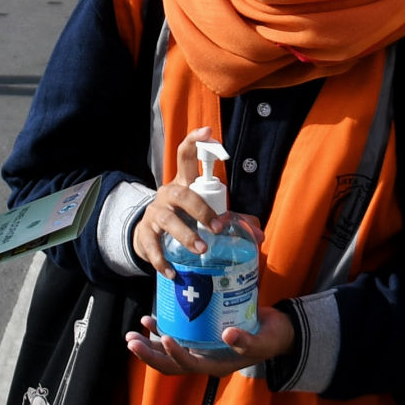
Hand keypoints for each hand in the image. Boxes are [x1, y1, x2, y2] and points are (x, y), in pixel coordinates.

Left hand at [128, 307, 294, 375]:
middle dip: (150, 355)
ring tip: (132, 335)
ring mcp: (201, 351)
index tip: (164, 338)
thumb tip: (228, 335)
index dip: (175, 355)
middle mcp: (204, 361)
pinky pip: (176, 339)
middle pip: (171, 365)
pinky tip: (150, 321)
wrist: (276, 332)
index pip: (190, 364)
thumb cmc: (271, 338)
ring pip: (169, 355)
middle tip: (131, 341)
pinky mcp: (200, 339)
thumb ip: (246, 341)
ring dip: (149, 346)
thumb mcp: (263, 341)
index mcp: (217, 365)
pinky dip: (162, 331)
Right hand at [130, 131, 224, 272]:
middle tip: (216, 227)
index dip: (195, 142)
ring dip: (185, 235)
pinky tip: (174, 272)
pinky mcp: (145, 234)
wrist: (147, 235)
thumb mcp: (202, 213)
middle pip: (181, 194)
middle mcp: (167, 195)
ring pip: (167, 220)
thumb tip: (259, 234)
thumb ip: (231, 219)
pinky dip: (163, 261)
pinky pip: (153, 247)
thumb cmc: (183, 218)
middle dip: (200, 209)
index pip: (185, 156)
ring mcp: (154, 214)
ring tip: (201, 250)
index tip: (208, 132)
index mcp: (183, 184)